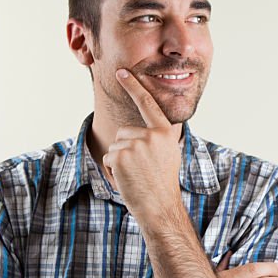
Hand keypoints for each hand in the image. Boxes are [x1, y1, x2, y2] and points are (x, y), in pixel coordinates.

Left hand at [103, 68, 181, 223]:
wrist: (160, 206)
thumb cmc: (163, 184)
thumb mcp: (169, 154)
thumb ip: (159, 138)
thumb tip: (149, 129)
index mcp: (164, 132)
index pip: (147, 103)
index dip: (134, 86)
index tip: (122, 72)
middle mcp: (151, 135)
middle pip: (125, 132)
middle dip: (127, 149)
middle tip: (142, 169)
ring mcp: (135, 144)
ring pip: (116, 145)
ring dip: (120, 161)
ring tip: (135, 175)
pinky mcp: (120, 155)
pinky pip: (108, 157)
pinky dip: (112, 169)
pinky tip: (126, 178)